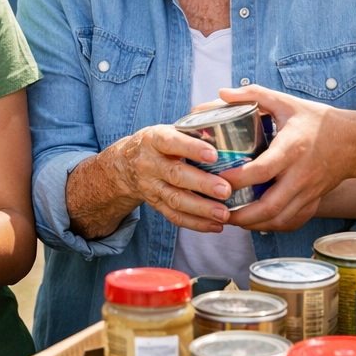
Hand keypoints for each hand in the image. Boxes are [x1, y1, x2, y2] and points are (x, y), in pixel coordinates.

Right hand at [109, 125, 234, 231]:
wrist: (125, 163)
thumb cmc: (159, 143)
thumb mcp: (168, 130)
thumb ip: (193, 131)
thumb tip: (230, 130)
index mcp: (154, 140)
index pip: (171, 142)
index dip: (191, 148)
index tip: (213, 155)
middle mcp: (150, 164)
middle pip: (175, 175)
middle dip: (202, 184)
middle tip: (226, 190)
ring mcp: (151, 186)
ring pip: (175, 199)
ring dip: (201, 209)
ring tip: (224, 214)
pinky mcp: (155, 204)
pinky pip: (174, 216)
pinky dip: (196, 223)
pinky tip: (215, 226)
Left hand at [214, 84, 355, 230]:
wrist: (355, 141)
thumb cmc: (317, 120)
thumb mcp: (286, 102)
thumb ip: (254, 95)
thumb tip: (222, 93)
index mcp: (292, 148)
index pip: (263, 170)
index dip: (238, 179)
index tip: (217, 180)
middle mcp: (301, 174)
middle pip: (270, 205)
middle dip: (242, 214)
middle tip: (219, 210)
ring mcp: (308, 191)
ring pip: (280, 219)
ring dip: (254, 224)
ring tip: (232, 219)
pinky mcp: (313, 200)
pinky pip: (292, 221)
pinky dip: (272, 226)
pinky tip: (255, 221)